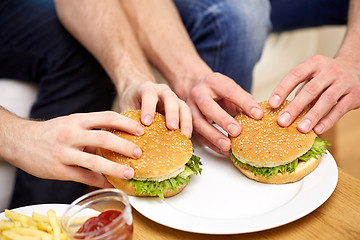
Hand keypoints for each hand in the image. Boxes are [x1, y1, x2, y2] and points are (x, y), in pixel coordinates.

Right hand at [6, 111, 144, 187]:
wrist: (20, 141)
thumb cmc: (52, 132)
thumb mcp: (71, 123)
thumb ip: (92, 130)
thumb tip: (117, 140)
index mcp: (77, 120)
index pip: (107, 117)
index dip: (126, 123)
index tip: (140, 130)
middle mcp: (71, 134)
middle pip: (104, 138)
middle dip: (125, 146)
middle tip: (139, 153)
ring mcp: (64, 153)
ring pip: (95, 162)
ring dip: (115, 168)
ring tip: (130, 173)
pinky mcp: (59, 170)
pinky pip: (84, 177)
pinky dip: (99, 181)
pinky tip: (110, 184)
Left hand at [119, 81, 192, 137]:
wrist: (138, 93)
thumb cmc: (132, 102)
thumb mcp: (126, 107)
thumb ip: (127, 118)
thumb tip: (126, 138)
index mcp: (146, 88)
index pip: (148, 95)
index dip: (148, 107)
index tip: (146, 122)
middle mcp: (162, 91)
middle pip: (170, 98)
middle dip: (172, 113)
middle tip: (171, 127)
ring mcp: (173, 98)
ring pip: (183, 106)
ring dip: (185, 120)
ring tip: (185, 135)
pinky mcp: (180, 107)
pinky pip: (187, 114)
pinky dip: (189, 125)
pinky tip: (187, 136)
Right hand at [187, 72, 262, 154]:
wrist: (195, 87)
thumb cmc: (218, 91)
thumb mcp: (231, 89)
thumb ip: (243, 100)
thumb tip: (259, 116)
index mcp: (213, 82)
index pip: (230, 91)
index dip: (244, 102)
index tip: (258, 115)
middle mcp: (198, 93)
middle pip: (208, 107)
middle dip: (222, 120)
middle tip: (237, 131)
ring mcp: (190, 108)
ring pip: (198, 123)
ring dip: (213, 136)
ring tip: (228, 146)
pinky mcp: (187, 122)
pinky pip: (198, 135)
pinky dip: (211, 144)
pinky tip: (223, 150)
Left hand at [269, 55, 359, 133]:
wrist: (357, 68)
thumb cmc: (327, 75)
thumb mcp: (313, 75)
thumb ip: (299, 89)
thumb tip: (282, 109)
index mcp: (314, 63)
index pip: (295, 75)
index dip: (282, 89)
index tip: (272, 104)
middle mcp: (329, 71)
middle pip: (310, 89)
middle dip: (295, 107)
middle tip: (282, 121)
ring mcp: (343, 82)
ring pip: (326, 100)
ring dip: (312, 116)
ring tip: (300, 128)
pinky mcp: (355, 95)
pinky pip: (340, 109)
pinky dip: (328, 120)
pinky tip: (318, 130)